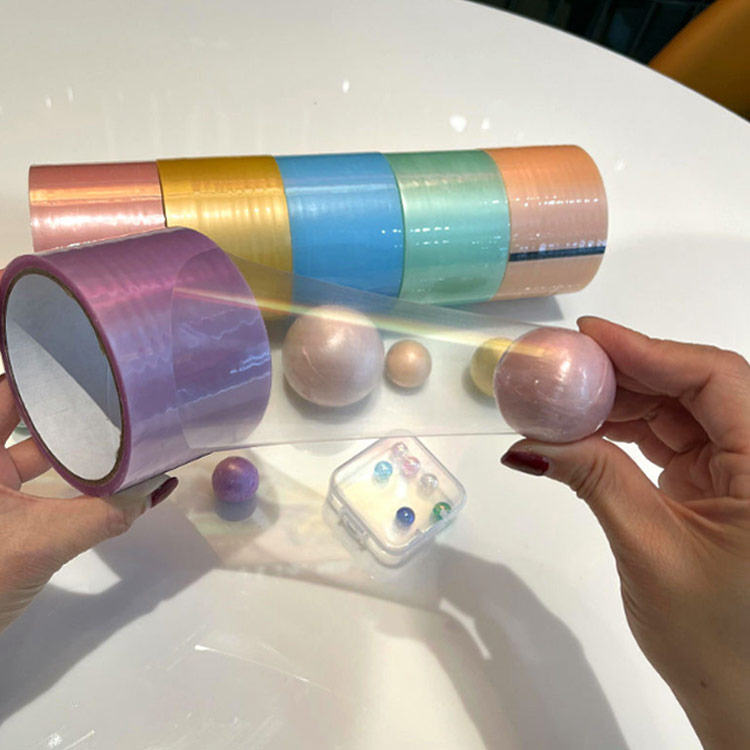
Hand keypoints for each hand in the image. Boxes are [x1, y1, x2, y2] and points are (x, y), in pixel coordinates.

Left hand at [0, 376, 177, 633]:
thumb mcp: (39, 543)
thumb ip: (102, 514)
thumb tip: (157, 486)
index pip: (11, 388)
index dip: (48, 365)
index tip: (94, 350)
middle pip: (36, 418)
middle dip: (81, 406)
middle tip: (126, 389)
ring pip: (48, 456)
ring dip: (89, 451)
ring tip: (135, 435)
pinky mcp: (10, 516)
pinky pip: (55, 490)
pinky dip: (86, 488)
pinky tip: (125, 487)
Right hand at [501, 317, 749, 749]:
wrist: (745, 698)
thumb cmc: (718, 640)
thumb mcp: (649, 549)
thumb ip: (595, 480)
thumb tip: (529, 442)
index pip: (716, 381)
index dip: (649, 349)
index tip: (588, 337)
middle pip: (694, 388)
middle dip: (625, 374)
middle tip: (562, 367)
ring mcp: (740, 470)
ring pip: (678, 410)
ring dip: (619, 403)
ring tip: (561, 401)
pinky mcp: (717, 484)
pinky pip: (670, 439)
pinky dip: (625, 431)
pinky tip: (583, 430)